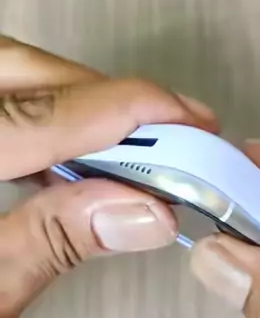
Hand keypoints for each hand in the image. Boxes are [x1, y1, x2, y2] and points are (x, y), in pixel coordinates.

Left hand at [0, 35, 217, 317]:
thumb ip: (50, 246)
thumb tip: (140, 212)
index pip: (31, 117)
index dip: (116, 112)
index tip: (184, 120)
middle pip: (17, 71)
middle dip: (99, 89)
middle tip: (175, 123)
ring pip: (11, 81)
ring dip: (75, 98)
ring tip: (141, 138)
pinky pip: (3, 107)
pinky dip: (46, 118)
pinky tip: (79, 151)